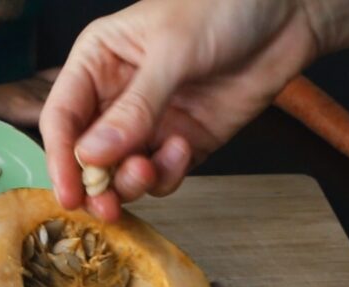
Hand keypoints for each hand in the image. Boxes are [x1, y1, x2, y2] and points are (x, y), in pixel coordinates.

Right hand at [40, 0, 324, 219]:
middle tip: (107, 205)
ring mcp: (151, 122)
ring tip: (148, 171)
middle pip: (88, 155)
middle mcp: (118, 96)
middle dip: (97, 182)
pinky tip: (183, 149)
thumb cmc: (223, 6)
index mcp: (98, 61)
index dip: (61, 158)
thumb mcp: (172, 52)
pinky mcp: (184, 142)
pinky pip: (163, 175)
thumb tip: (92, 156)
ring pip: (123, 172)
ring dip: (132, 183)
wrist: (287, 12)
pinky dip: (168, 175)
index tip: (71, 194)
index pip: (62, 117)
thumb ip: (134, 108)